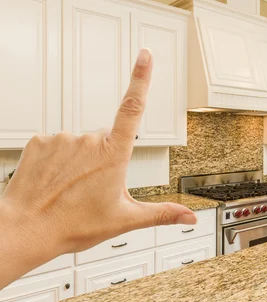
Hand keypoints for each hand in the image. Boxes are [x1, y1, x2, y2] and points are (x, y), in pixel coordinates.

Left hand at [0, 49, 195, 288]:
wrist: (27, 229)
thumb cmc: (72, 225)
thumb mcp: (125, 220)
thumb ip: (162, 214)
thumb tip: (188, 217)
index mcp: (113, 155)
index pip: (132, 108)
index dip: (141, 79)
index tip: (145, 56)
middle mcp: (88, 141)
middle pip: (107, 139)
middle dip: (107, 157)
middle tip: (96, 187)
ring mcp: (62, 139)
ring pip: (82, 143)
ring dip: (83, 160)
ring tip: (74, 188)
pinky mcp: (40, 141)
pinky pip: (58, 144)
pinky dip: (61, 159)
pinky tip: (57, 180)